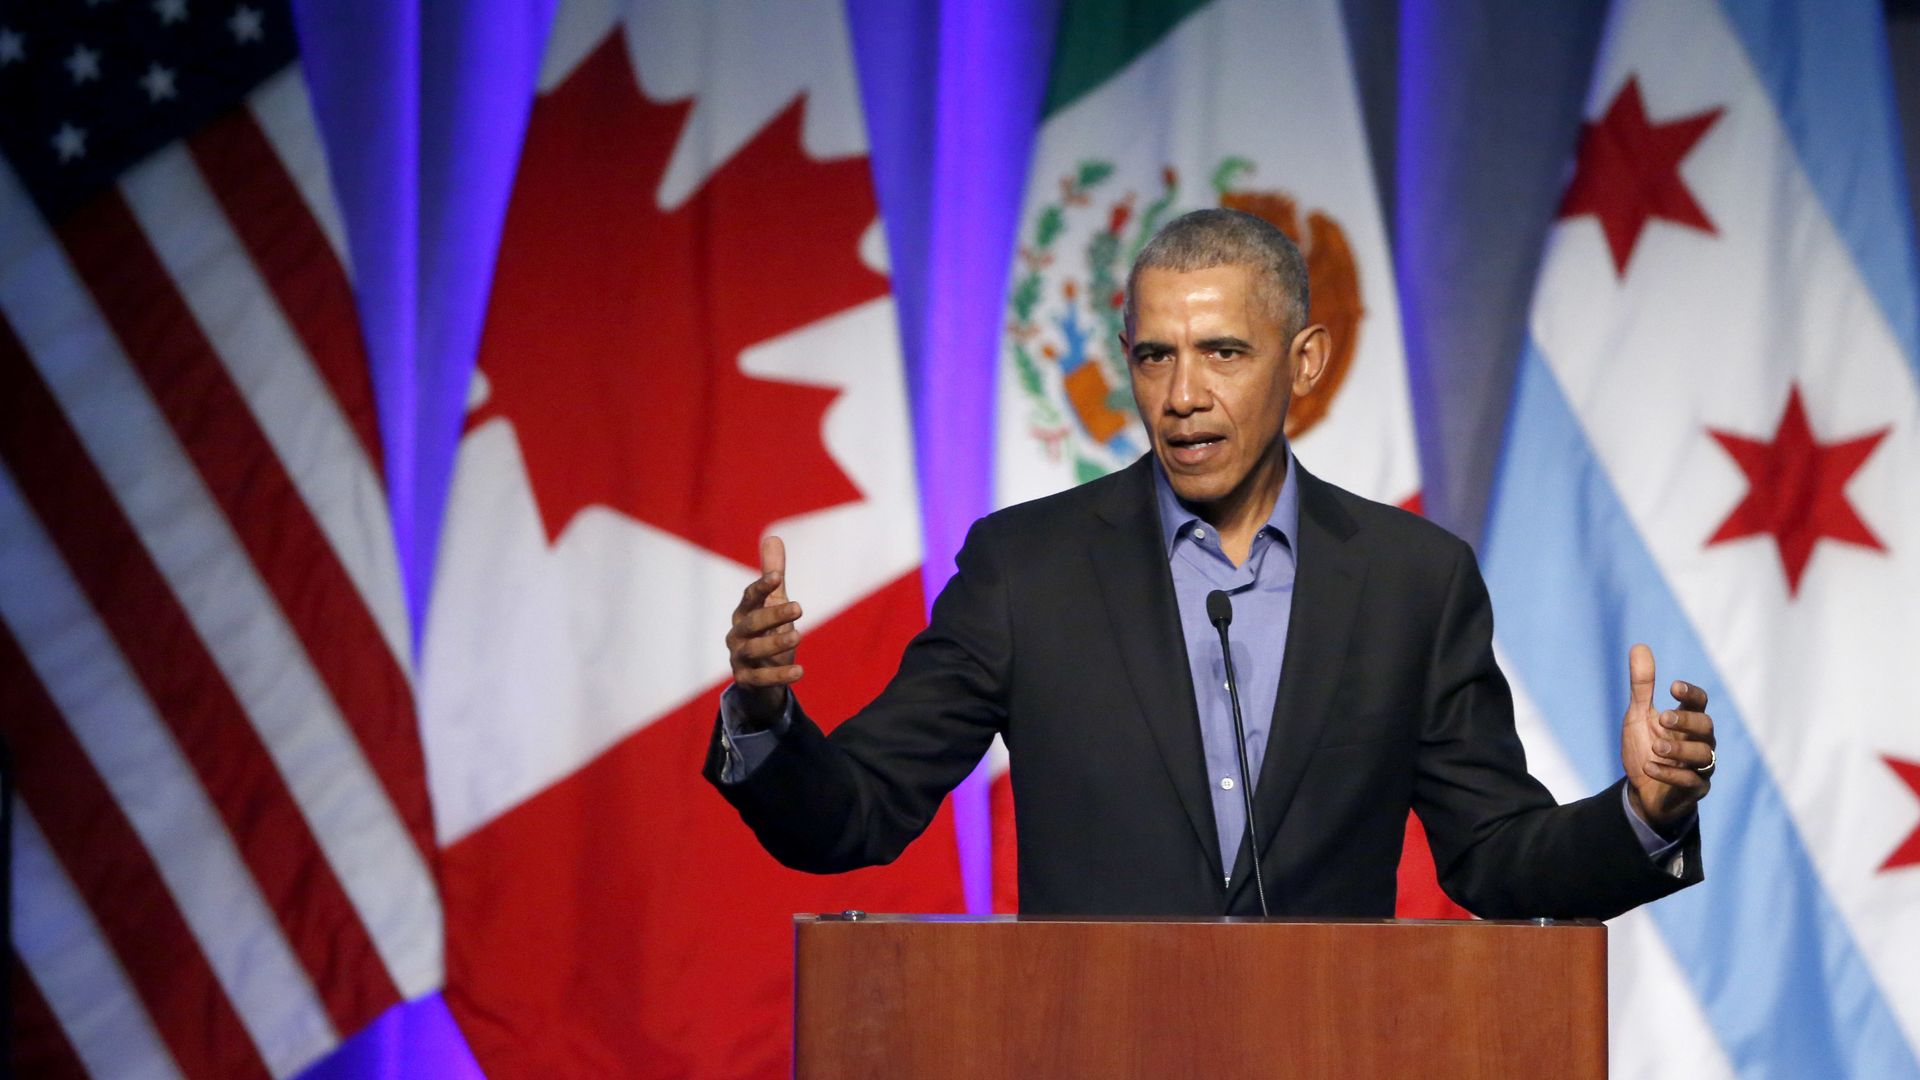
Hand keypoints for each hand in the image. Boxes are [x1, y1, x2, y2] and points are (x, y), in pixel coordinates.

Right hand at [725, 536, 804, 726]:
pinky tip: (800, 672)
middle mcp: (737, 634)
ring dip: (775, 643)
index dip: (762, 587)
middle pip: (752, 623)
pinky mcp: (746, 680)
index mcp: (744, 613)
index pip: (750, 597)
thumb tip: (773, 537)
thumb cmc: (766, 633)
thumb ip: (774, 575)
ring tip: (799, 636)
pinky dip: (779, 676)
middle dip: (773, 614)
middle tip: (800, 607)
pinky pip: (761, 678)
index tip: (778, 577)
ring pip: (754, 650)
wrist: (758, 678)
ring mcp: (739, 658)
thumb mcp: (772, 604)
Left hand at [1620, 643, 1715, 829]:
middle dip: (1687, 722)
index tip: (1673, 686)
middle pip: (1707, 727)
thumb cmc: (1645, 748)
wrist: (1642, 791)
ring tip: (1656, 748)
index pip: (1700, 702)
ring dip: (1679, 751)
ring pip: (1703, 756)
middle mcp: (1699, 742)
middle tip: (1663, 719)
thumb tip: (1639, 646)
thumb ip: (1641, 686)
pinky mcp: (1694, 790)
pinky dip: (1670, 774)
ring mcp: (1700, 767)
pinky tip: (1648, 767)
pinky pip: (1691, 782)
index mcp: (1687, 721)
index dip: (1691, 694)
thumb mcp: (1638, 716)